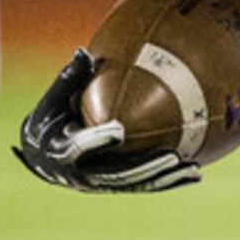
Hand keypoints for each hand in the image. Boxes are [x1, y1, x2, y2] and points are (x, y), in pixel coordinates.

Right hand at [12, 50, 200, 193]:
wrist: (45, 155)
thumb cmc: (49, 119)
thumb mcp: (53, 100)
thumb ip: (68, 79)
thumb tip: (83, 54)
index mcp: (60, 152)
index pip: (80, 148)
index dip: (99, 140)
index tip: (118, 131)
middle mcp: (81, 174)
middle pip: (116, 174)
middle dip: (145, 166)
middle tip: (170, 157)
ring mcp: (100, 183)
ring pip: (134, 184)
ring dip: (162, 177)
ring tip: (189, 168)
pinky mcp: (115, 186)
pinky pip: (144, 185)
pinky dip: (168, 180)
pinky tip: (194, 173)